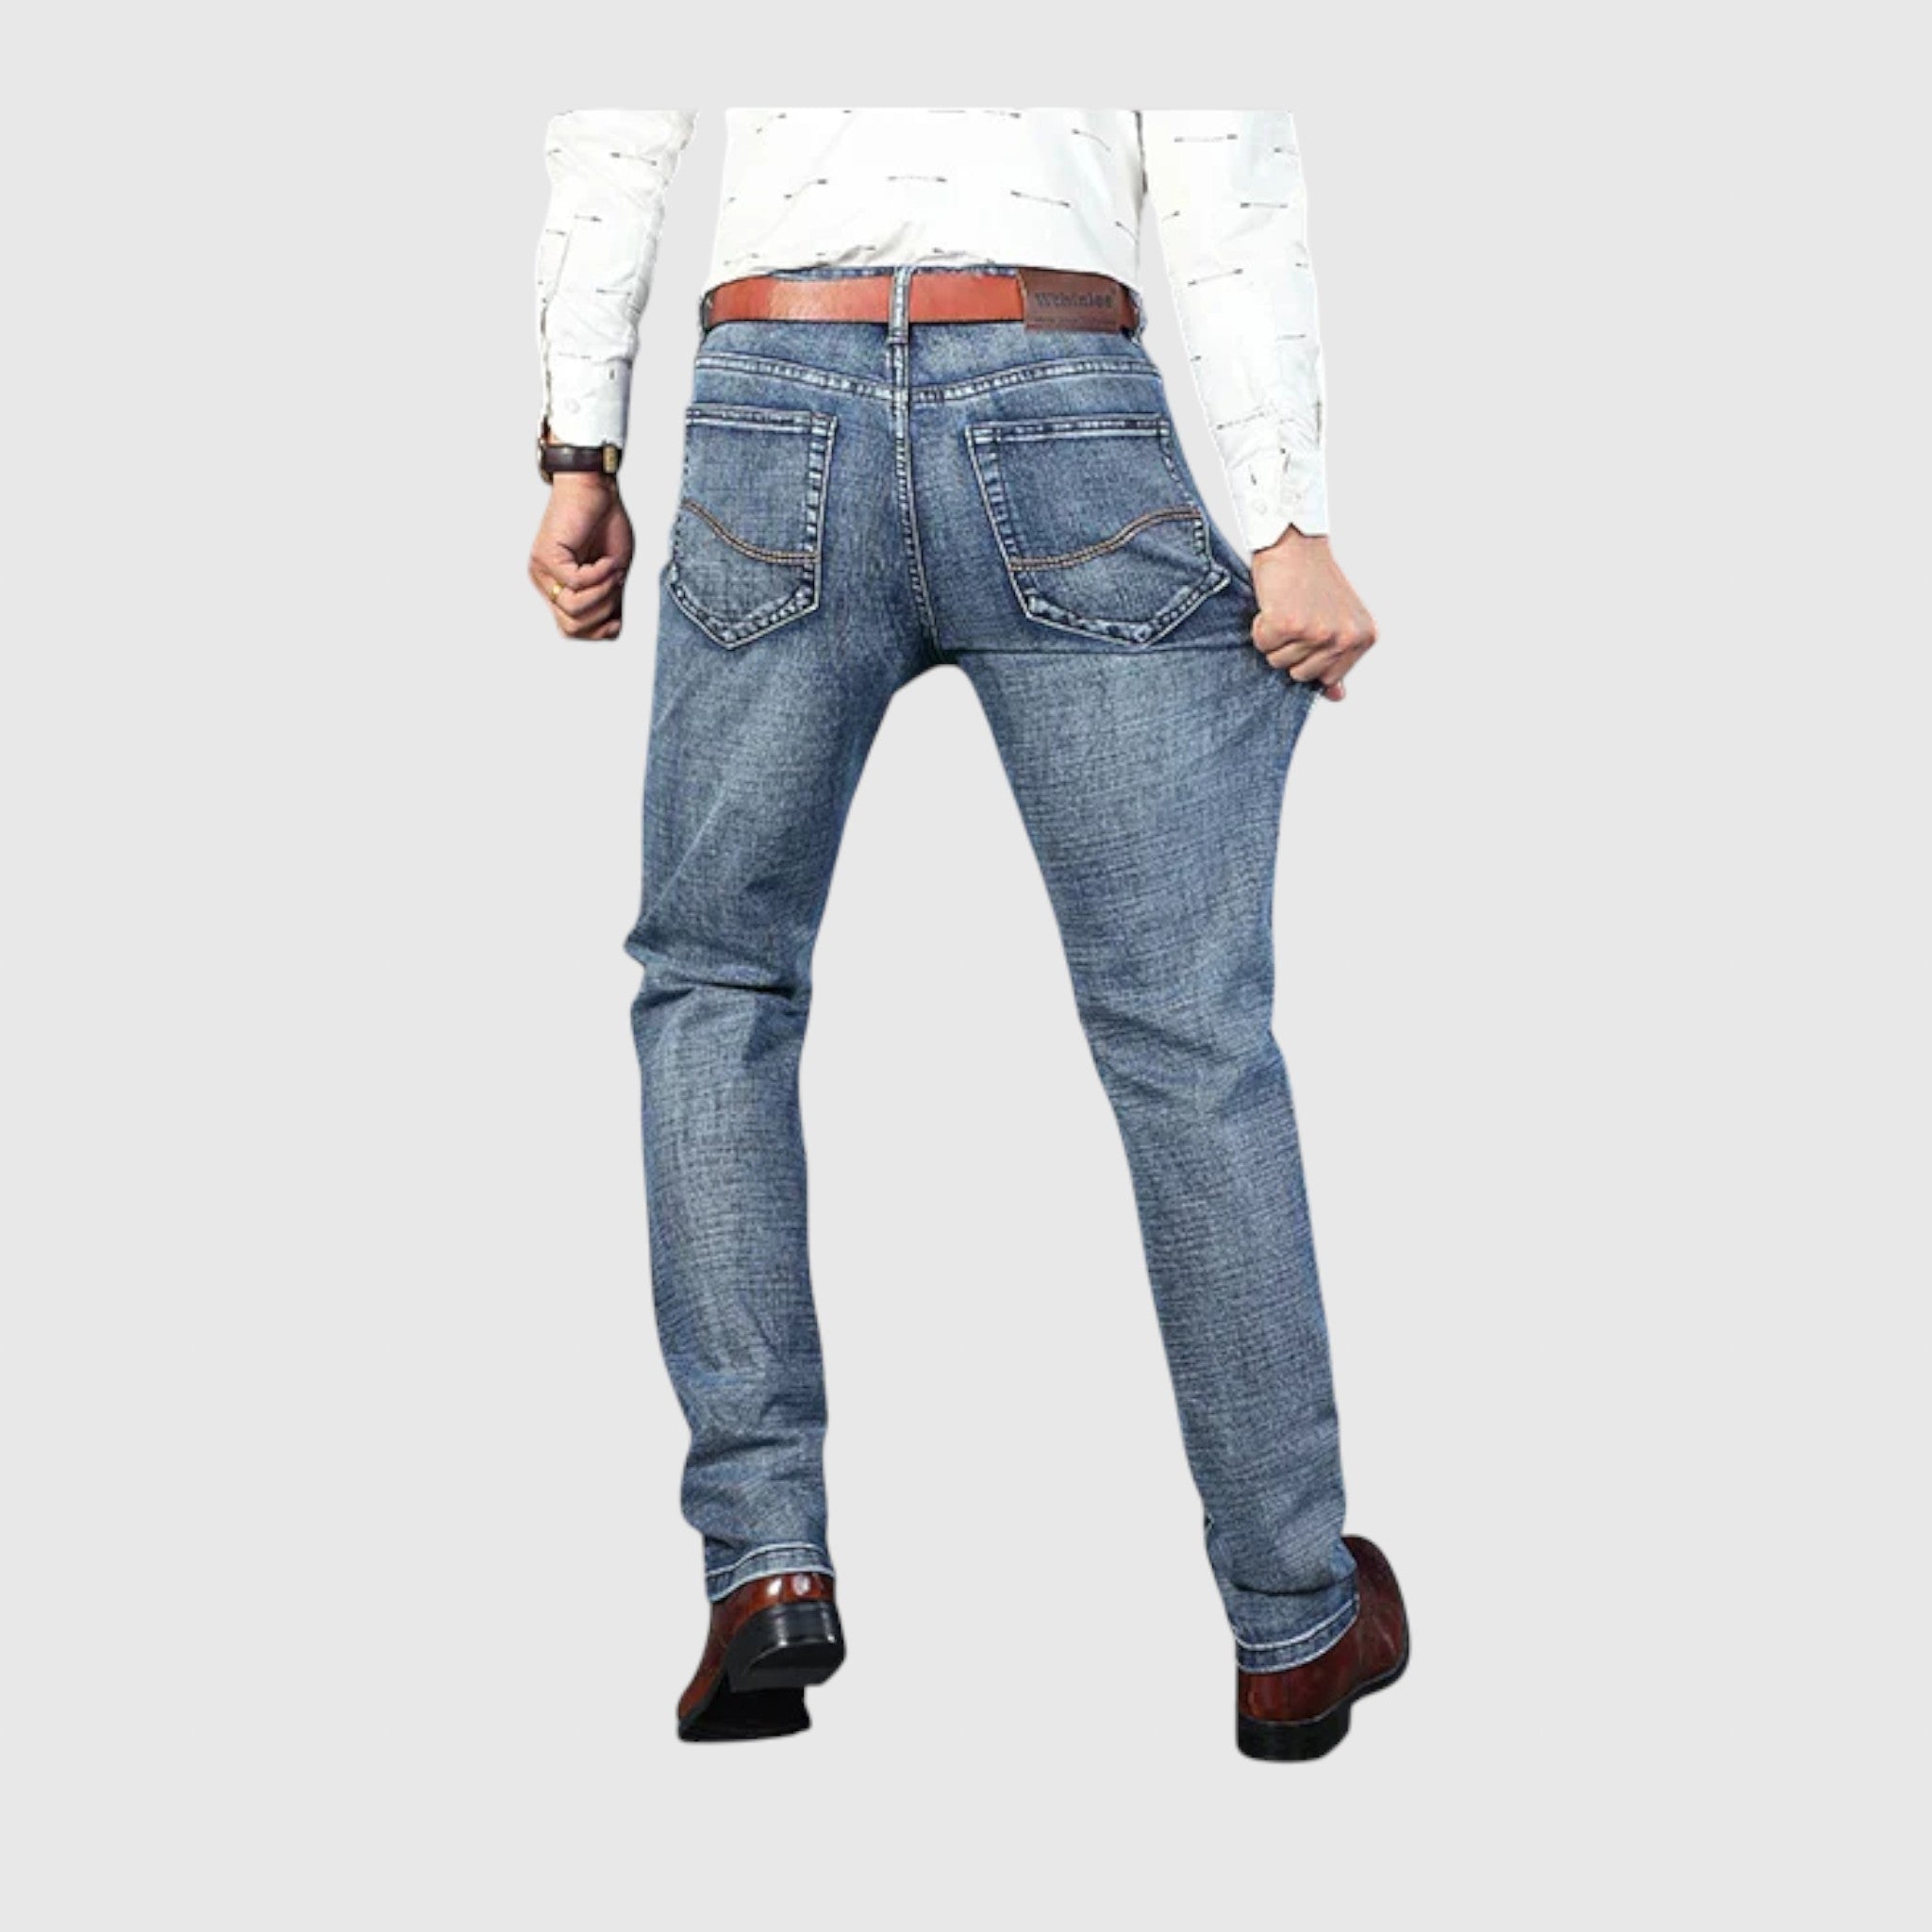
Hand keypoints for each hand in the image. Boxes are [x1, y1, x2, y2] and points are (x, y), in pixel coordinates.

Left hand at [530, 474, 633, 638]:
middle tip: (617, 587)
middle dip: (602, 613)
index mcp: (560, 589)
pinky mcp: (545, 558)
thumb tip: (612, 630)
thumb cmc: (605, 523)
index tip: (617, 618)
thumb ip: (609, 601)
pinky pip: (575, 583)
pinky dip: (599, 575)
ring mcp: (542, 572)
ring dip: (602, 594)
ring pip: (572, 609)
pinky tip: (608, 561)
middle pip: (571, 627)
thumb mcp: (613, 573)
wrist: (595, 488)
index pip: (571, 630)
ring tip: (613, 572)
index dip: (598, 632)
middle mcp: (546, 584)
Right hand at [1249, 530, 1376, 700]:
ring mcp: (1318, 632)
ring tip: (1286, 607)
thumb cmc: (1312, 580)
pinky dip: (1260, 626)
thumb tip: (1336, 696)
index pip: (1328, 678)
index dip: (1310, 657)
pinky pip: (1262, 644)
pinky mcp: (1289, 624)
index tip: (1310, 627)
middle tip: (1296, 616)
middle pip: (1302, 675)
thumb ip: (1336, 659)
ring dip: (1274, 638)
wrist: (1294, 542)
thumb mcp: (1334, 620)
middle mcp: (1344, 637)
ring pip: (1279, 662)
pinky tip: (1273, 604)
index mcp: (1363, 638)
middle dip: (1290, 650)